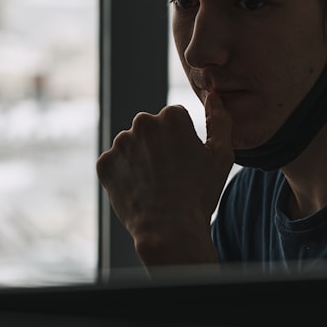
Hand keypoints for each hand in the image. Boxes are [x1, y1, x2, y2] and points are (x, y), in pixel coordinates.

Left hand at [96, 93, 234, 266]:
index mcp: (170, 116)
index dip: (183, 141)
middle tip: (170, 174)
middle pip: (151, 130)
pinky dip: (124, 175)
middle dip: (158, 145)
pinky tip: (139, 190)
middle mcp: (141, 123)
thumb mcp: (221, 156)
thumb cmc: (199, 193)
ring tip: (154, 185)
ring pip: (132, 146)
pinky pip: (116, 164)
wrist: (168, 230)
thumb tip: (213, 96)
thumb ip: (220, 120)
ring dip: (140, 159)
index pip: (175, 119)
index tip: (185, 162)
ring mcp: (120, 143)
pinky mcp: (104, 163)